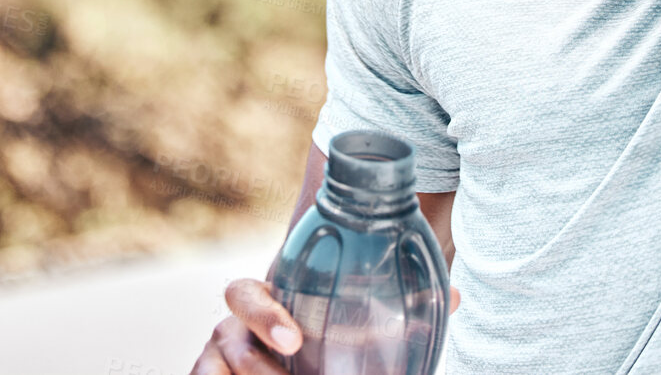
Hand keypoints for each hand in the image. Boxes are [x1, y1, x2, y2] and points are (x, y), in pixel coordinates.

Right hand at [189, 276, 461, 372]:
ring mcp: (219, 365)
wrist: (299, 349)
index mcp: (261, 302)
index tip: (296, 340)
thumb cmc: (328, 334)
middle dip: (255, 367)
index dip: (263, 314)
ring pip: (209, 373)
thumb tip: (451, 295)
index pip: (243, 294)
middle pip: (226, 344)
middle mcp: (230, 332)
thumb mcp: (355, 323)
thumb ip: (393, 308)